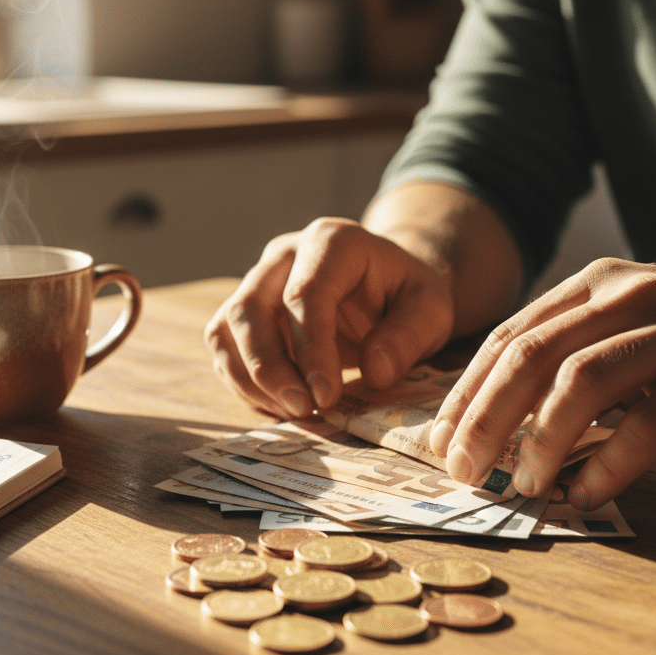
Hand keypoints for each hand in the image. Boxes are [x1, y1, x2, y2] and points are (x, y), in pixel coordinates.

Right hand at [205, 217, 455, 417]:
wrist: (385, 287)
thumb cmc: (406, 296)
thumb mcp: (431, 310)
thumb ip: (409, 336)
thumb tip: (375, 372)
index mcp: (332, 242)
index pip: (305, 293)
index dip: (311, 348)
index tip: (327, 396)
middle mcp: (284, 254)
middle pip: (250, 308)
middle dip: (269, 368)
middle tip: (303, 409)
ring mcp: (257, 281)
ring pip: (225, 329)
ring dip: (249, 379)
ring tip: (292, 412)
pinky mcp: (244, 313)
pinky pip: (225, 349)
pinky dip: (244, 384)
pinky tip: (280, 406)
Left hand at [430, 258, 655, 510]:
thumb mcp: (632, 331)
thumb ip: (570, 359)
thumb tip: (492, 424)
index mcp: (597, 286)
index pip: (509, 338)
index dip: (465, 392)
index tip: (437, 441)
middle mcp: (631, 298)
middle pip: (531, 356)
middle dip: (484, 419)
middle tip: (460, 470)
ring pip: (582, 383)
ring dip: (540, 441)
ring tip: (521, 485)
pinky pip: (651, 424)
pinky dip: (610, 464)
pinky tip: (587, 494)